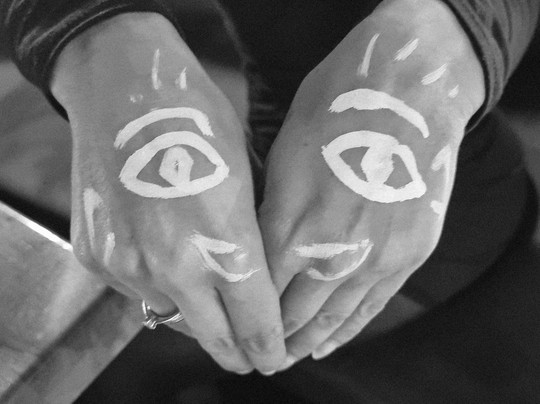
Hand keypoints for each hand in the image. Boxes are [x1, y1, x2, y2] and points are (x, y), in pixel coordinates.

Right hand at [51, 13, 284, 373]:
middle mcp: (173, 265)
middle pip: (214, 338)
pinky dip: (159, 289)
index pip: (257, 322)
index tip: (275, 357)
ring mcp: (129, 264)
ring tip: (212, 307)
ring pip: (173, 319)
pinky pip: (138, 293)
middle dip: (238, 352)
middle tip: (251, 356)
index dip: (270, 347)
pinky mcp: (97, 258)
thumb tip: (257, 282)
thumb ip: (250, 240)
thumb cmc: (197, 119)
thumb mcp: (245, 175)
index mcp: (224, 241)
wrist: (122, 88)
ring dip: (196, 319)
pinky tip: (170, 265)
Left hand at [259, 0, 484, 366]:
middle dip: (272, 339)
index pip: (257, 293)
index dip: (244, 317)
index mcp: (290, 224)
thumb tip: (260, 249)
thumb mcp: (282, 156)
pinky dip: (347, 330)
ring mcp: (376, 257)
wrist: (407, 87)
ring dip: (307, 343)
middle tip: (255, 354)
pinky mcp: (410, 253)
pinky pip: (373, 306)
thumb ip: (272, 213)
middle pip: (293, 315)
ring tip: (288, 358)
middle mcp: (332, 252)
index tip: (232, 329)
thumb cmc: (334, 106)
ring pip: (333, 319)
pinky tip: (328, 345)